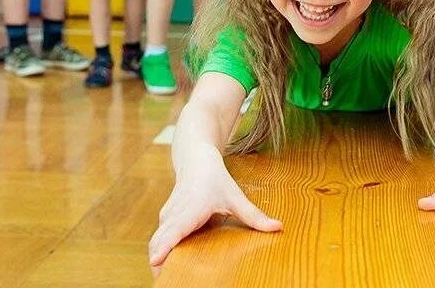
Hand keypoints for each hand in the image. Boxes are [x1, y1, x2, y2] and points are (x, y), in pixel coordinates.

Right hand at [148, 146, 281, 270]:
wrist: (195, 158)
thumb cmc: (213, 176)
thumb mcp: (235, 195)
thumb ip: (254, 215)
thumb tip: (278, 227)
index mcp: (189, 210)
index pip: (172, 231)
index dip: (163, 248)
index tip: (156, 262)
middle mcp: (174, 215)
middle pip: (158, 243)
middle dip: (159, 264)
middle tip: (166, 283)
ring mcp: (166, 217)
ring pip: (156, 242)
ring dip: (159, 259)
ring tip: (165, 279)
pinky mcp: (165, 220)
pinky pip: (159, 239)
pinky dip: (160, 252)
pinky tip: (166, 266)